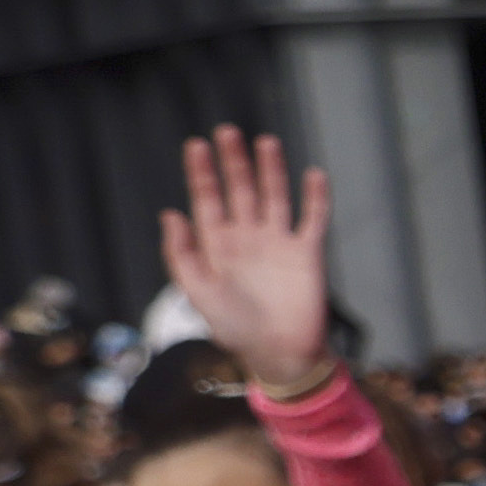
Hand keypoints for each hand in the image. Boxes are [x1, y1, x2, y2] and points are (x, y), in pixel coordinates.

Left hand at [165, 128, 342, 395]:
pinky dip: (315, 198)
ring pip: (274, 196)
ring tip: (266, 142)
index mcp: (217, 245)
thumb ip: (182, 254)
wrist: (279, 353)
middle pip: (240, 190)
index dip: (202, 173)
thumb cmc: (234, 328)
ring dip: (271, 170)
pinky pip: (313, 219)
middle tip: (227, 132)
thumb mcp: (197, 292)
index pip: (207, 200)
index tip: (197, 145)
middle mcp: (247, 237)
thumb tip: (169, 213)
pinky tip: (313, 174)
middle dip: (233, 162)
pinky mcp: (308, 253)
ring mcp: (279, 243)